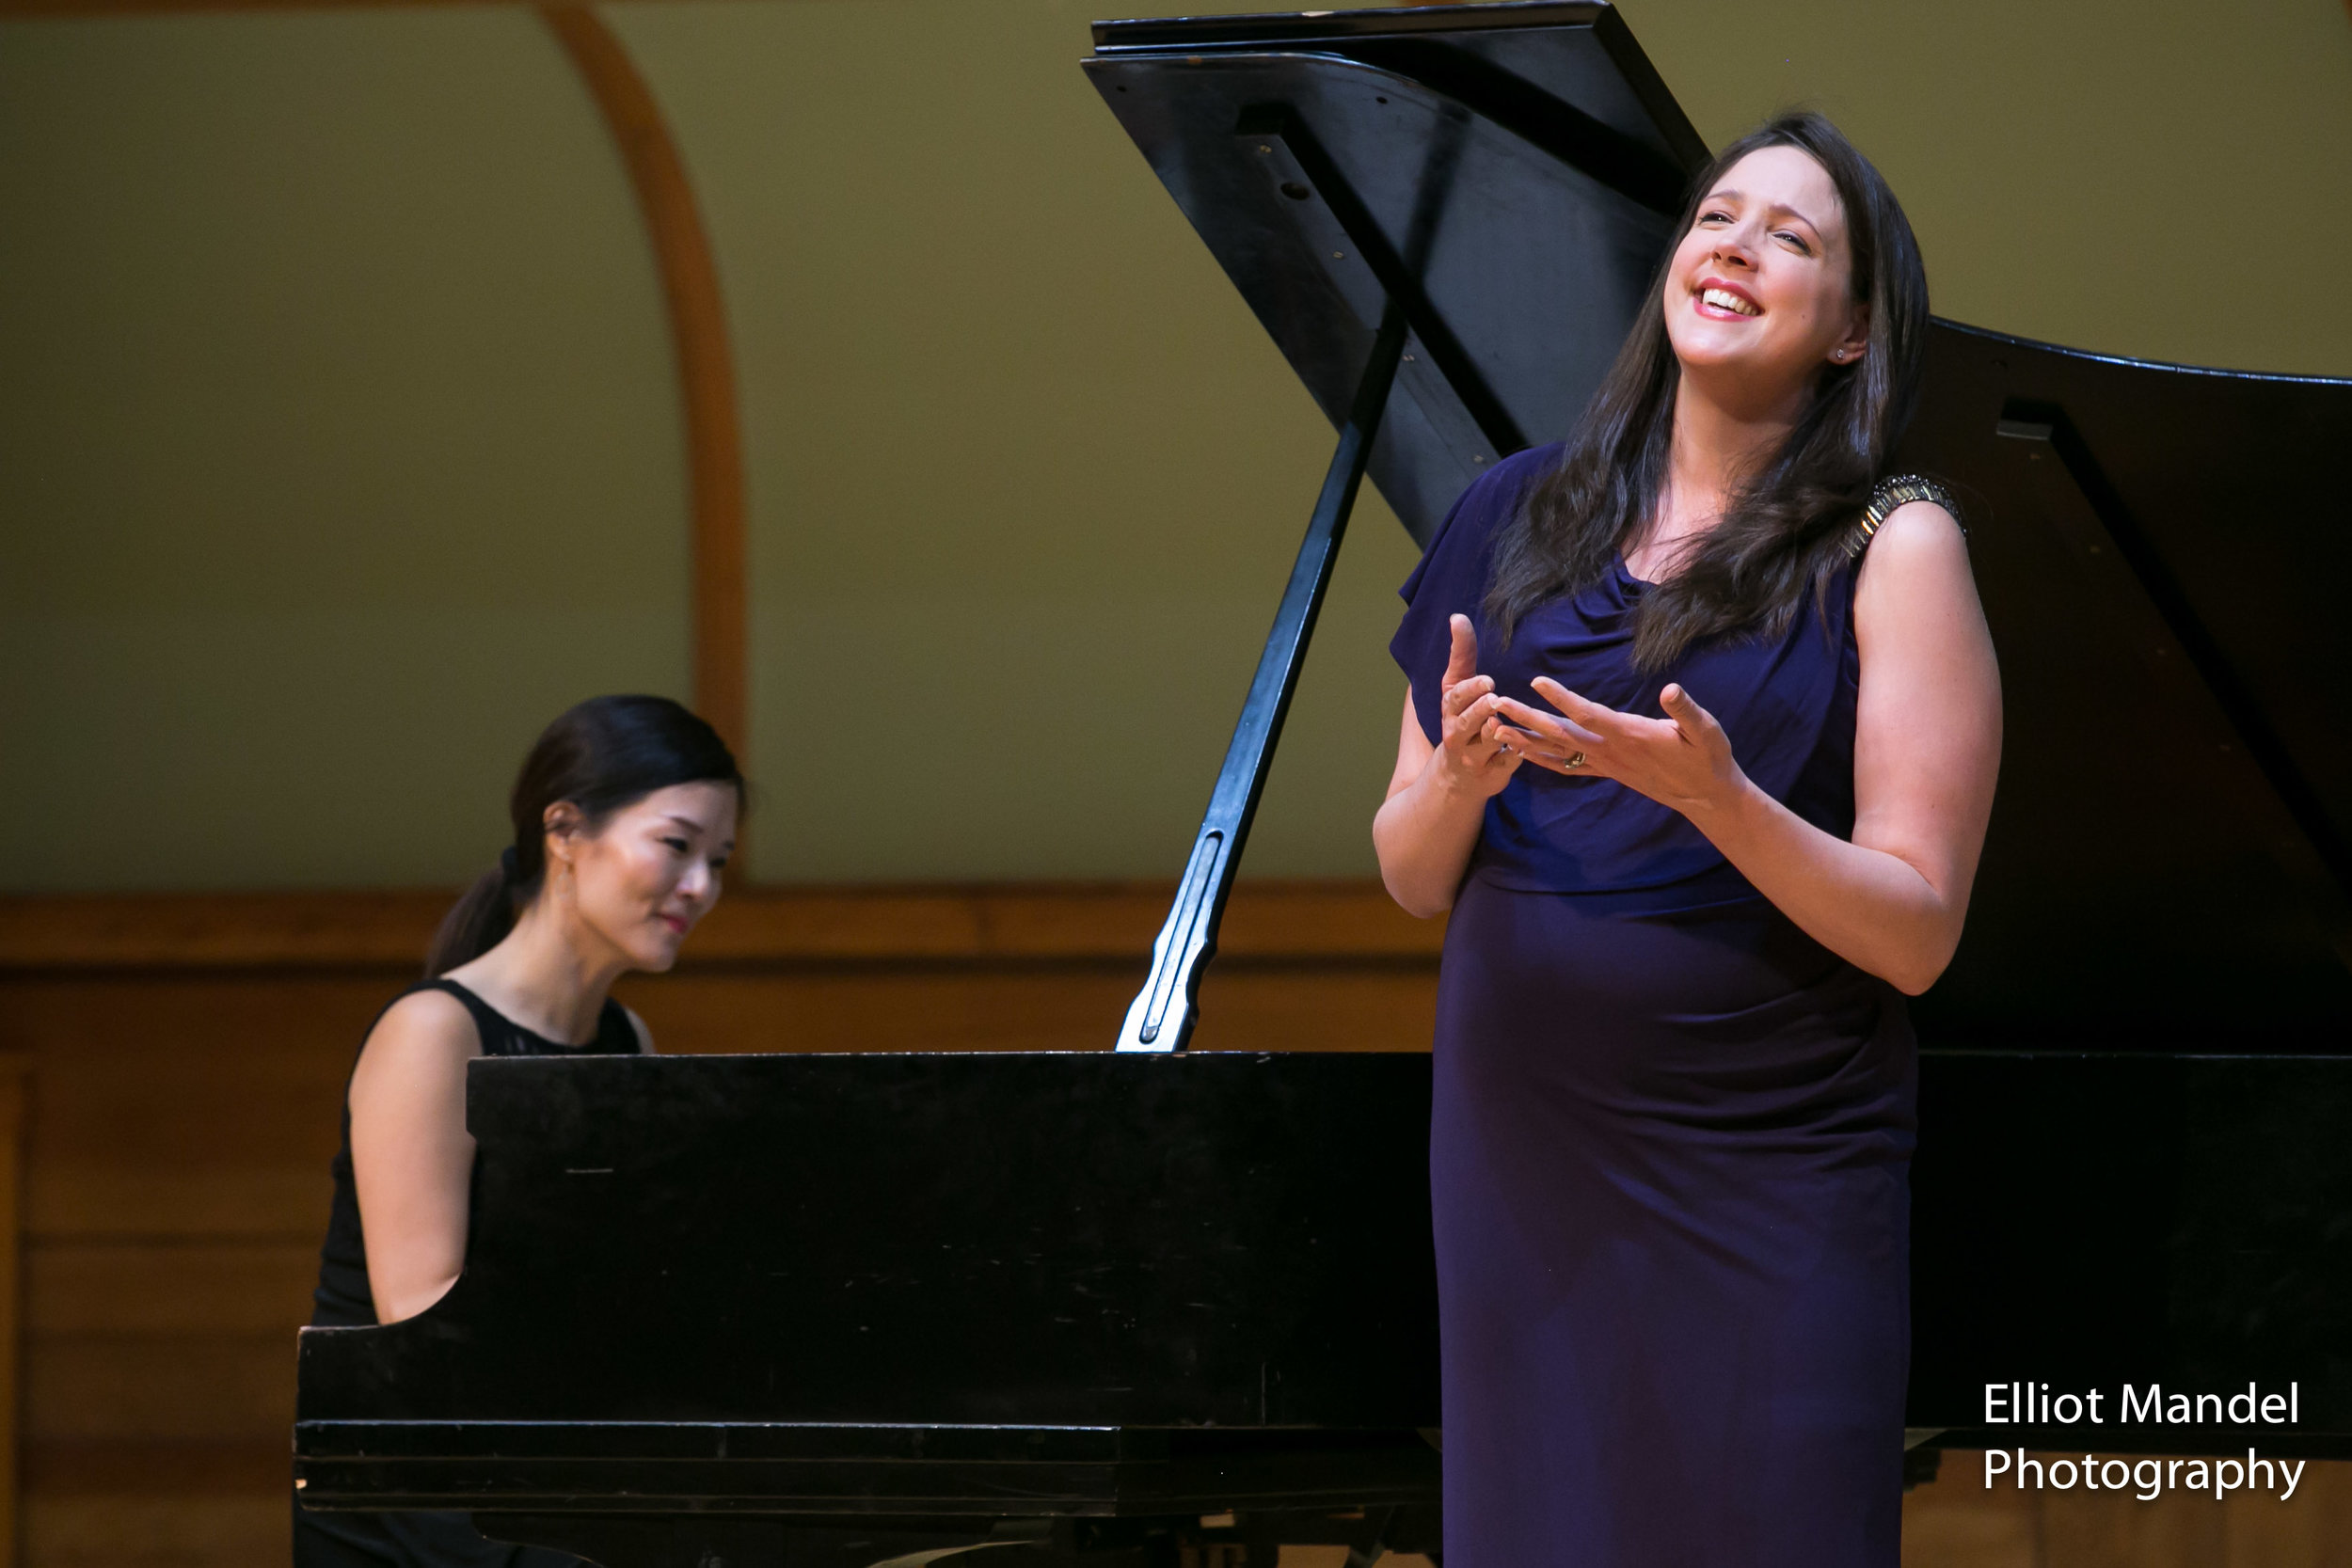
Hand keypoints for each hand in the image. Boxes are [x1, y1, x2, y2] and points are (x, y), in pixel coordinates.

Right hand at [1431, 614, 1521, 799]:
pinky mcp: (1491, 775)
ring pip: (1486, 744)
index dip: (1470, 690)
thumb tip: (1458, 616)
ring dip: (1495, 734)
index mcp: (1450, 711)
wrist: (1455, 776)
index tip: (1487, 681)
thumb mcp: (1457, 689)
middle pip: (1467, 722)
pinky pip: (1504, 765)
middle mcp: (1457, 735)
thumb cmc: (1460, 721)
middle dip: (1479, 711)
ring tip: (1502, 724)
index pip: (1455, 698)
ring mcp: (1473, 757)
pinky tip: (1521, 749)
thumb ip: (1461, 655)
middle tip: (1494, 700)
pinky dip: (1512, 757)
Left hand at [1492, 677, 1746, 818]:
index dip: (1562, 698)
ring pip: (1556, 752)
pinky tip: (1521, 751)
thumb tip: (1671, 690)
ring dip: (1524, 739)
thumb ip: (1686, 711)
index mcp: (1630, 735)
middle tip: (1495, 703)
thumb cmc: (1708, 758)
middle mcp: (1611, 751)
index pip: (1588, 715)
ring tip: (1493, 728)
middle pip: (1560, 733)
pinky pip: (1565, 766)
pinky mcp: (1605, 771)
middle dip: (1526, 717)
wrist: (1706, 796)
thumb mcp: (1706, 730)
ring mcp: (1605, 764)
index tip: (1538, 681)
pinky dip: (1540, 758)